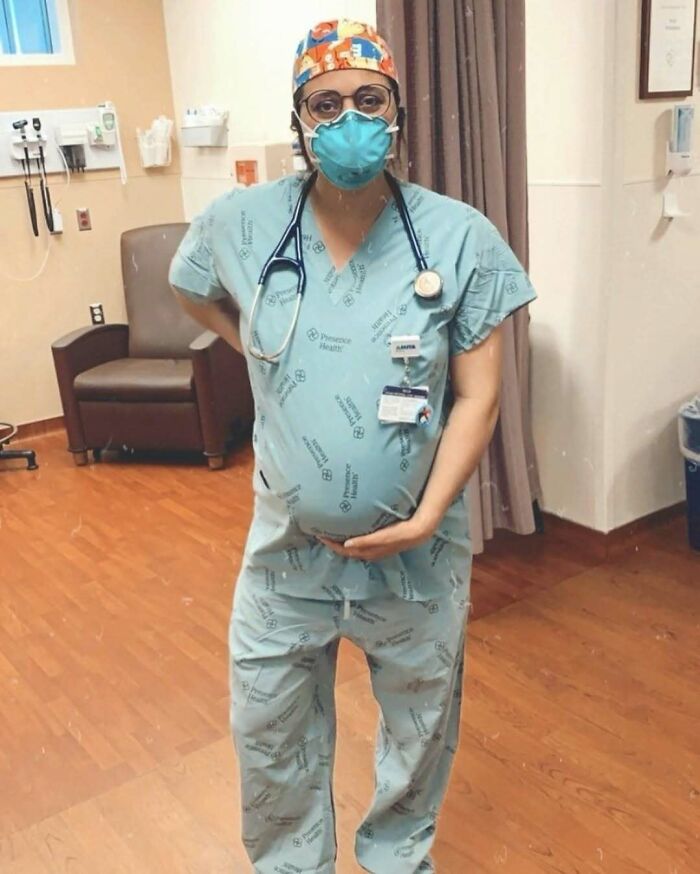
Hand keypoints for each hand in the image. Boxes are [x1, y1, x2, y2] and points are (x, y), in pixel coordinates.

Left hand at [317, 515, 435, 561]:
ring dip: (342, 543)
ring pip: (354, 548)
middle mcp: (370, 552)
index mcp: (368, 551)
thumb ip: (365, 542)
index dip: (332, 545)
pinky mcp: (380, 543)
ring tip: (333, 533)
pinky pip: (361, 544)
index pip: (345, 551)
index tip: (320, 536)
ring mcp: (376, 549)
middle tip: (323, 534)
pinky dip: (352, 541)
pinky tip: (352, 533)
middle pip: (347, 551)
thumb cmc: (399, 533)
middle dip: (334, 544)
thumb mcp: (381, 537)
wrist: (418, 531)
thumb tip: (346, 545)